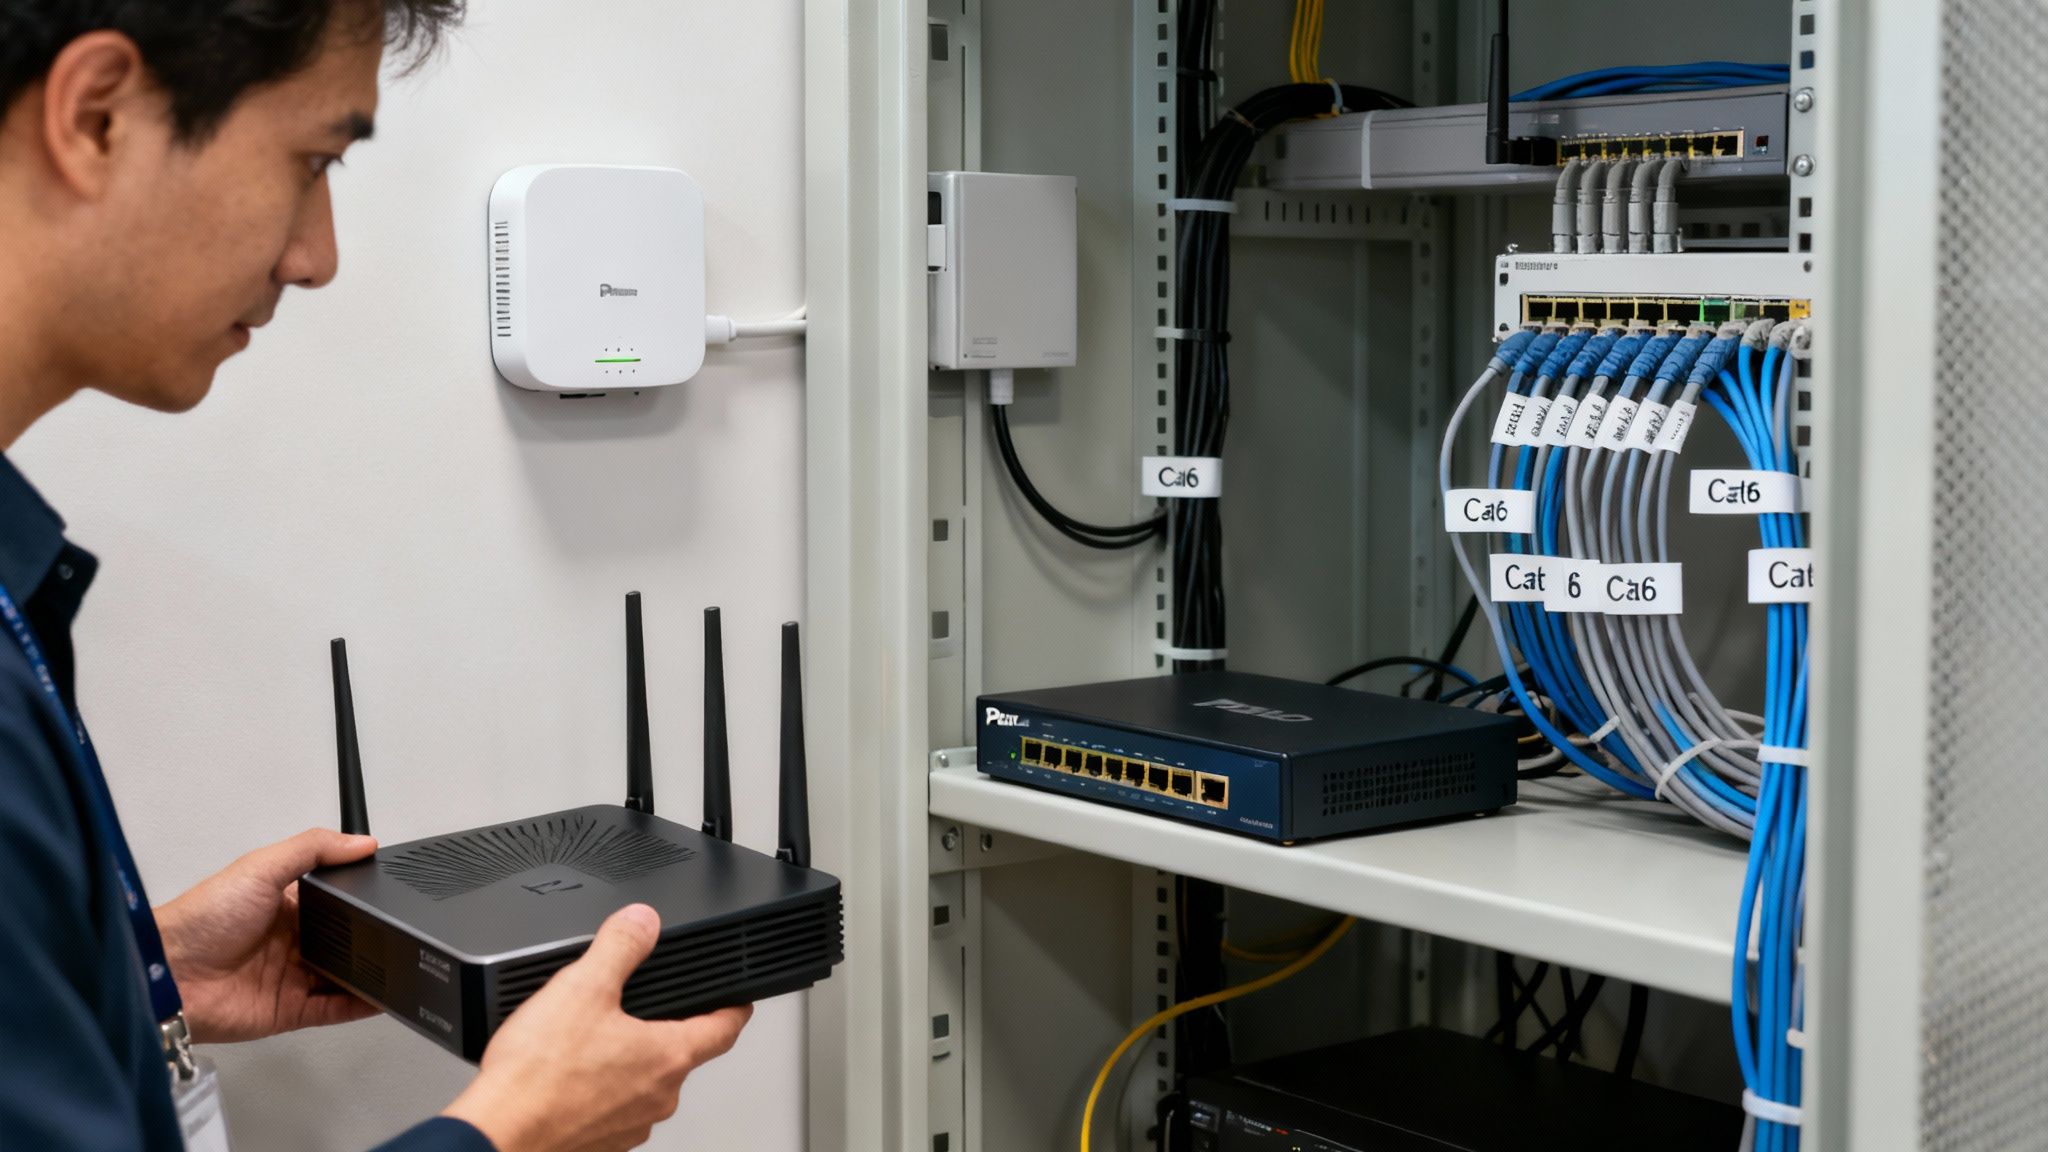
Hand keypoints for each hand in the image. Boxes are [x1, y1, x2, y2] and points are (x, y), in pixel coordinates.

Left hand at [155, 828, 381, 1041]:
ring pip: (344, 976)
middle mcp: (291, 941)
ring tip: (402, 965)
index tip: (392, 893)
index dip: (359, 899)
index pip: (334, 901)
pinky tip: (383, 998)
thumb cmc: (202, 918)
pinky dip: (359, 1006)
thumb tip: (362, 843)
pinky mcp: (289, 1011)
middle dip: (370, 939)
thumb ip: (313, 850)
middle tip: (405, 932)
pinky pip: (333, 1009)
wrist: (168, 975)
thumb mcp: (259, 867)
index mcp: (284, 905)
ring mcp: (291, 977)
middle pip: (344, 940)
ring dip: (370, 973)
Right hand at [442, 904, 752, 1151]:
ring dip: (629, 1063)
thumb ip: (619, 947)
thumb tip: (642, 921)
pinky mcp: (599, 1143)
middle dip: (666, 1031)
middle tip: (644, 1010)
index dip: (734, 1007)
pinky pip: (612, 1109)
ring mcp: (630, 1126)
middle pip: (681, 1055)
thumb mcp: (582, 988)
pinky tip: (569, 1076)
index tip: (739, 1000)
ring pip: (644, 1085)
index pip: (725, 1028)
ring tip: (594, 1042)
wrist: (498, 1135)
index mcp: (667, 1057)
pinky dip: (600, 1090)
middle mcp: (657, 1098)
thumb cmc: (538, 1078)